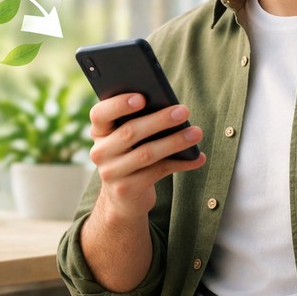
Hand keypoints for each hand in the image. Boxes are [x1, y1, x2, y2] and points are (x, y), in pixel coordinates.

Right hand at [88, 93, 205, 222]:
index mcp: (99, 131)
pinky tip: (197, 157)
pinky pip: (158, 171)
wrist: (123, 197)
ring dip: (175, 141)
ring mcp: (111, 172)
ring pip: (147, 153)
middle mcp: (100, 151)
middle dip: (159, 120)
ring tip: (196, 132)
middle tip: (183, 110)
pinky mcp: (127, 189)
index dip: (118, 105)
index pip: (100, 114)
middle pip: (129, 132)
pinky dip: (181, 163)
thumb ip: (136, 121)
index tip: (142, 98)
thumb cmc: (130, 155)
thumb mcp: (125, 138)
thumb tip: (169, 107)